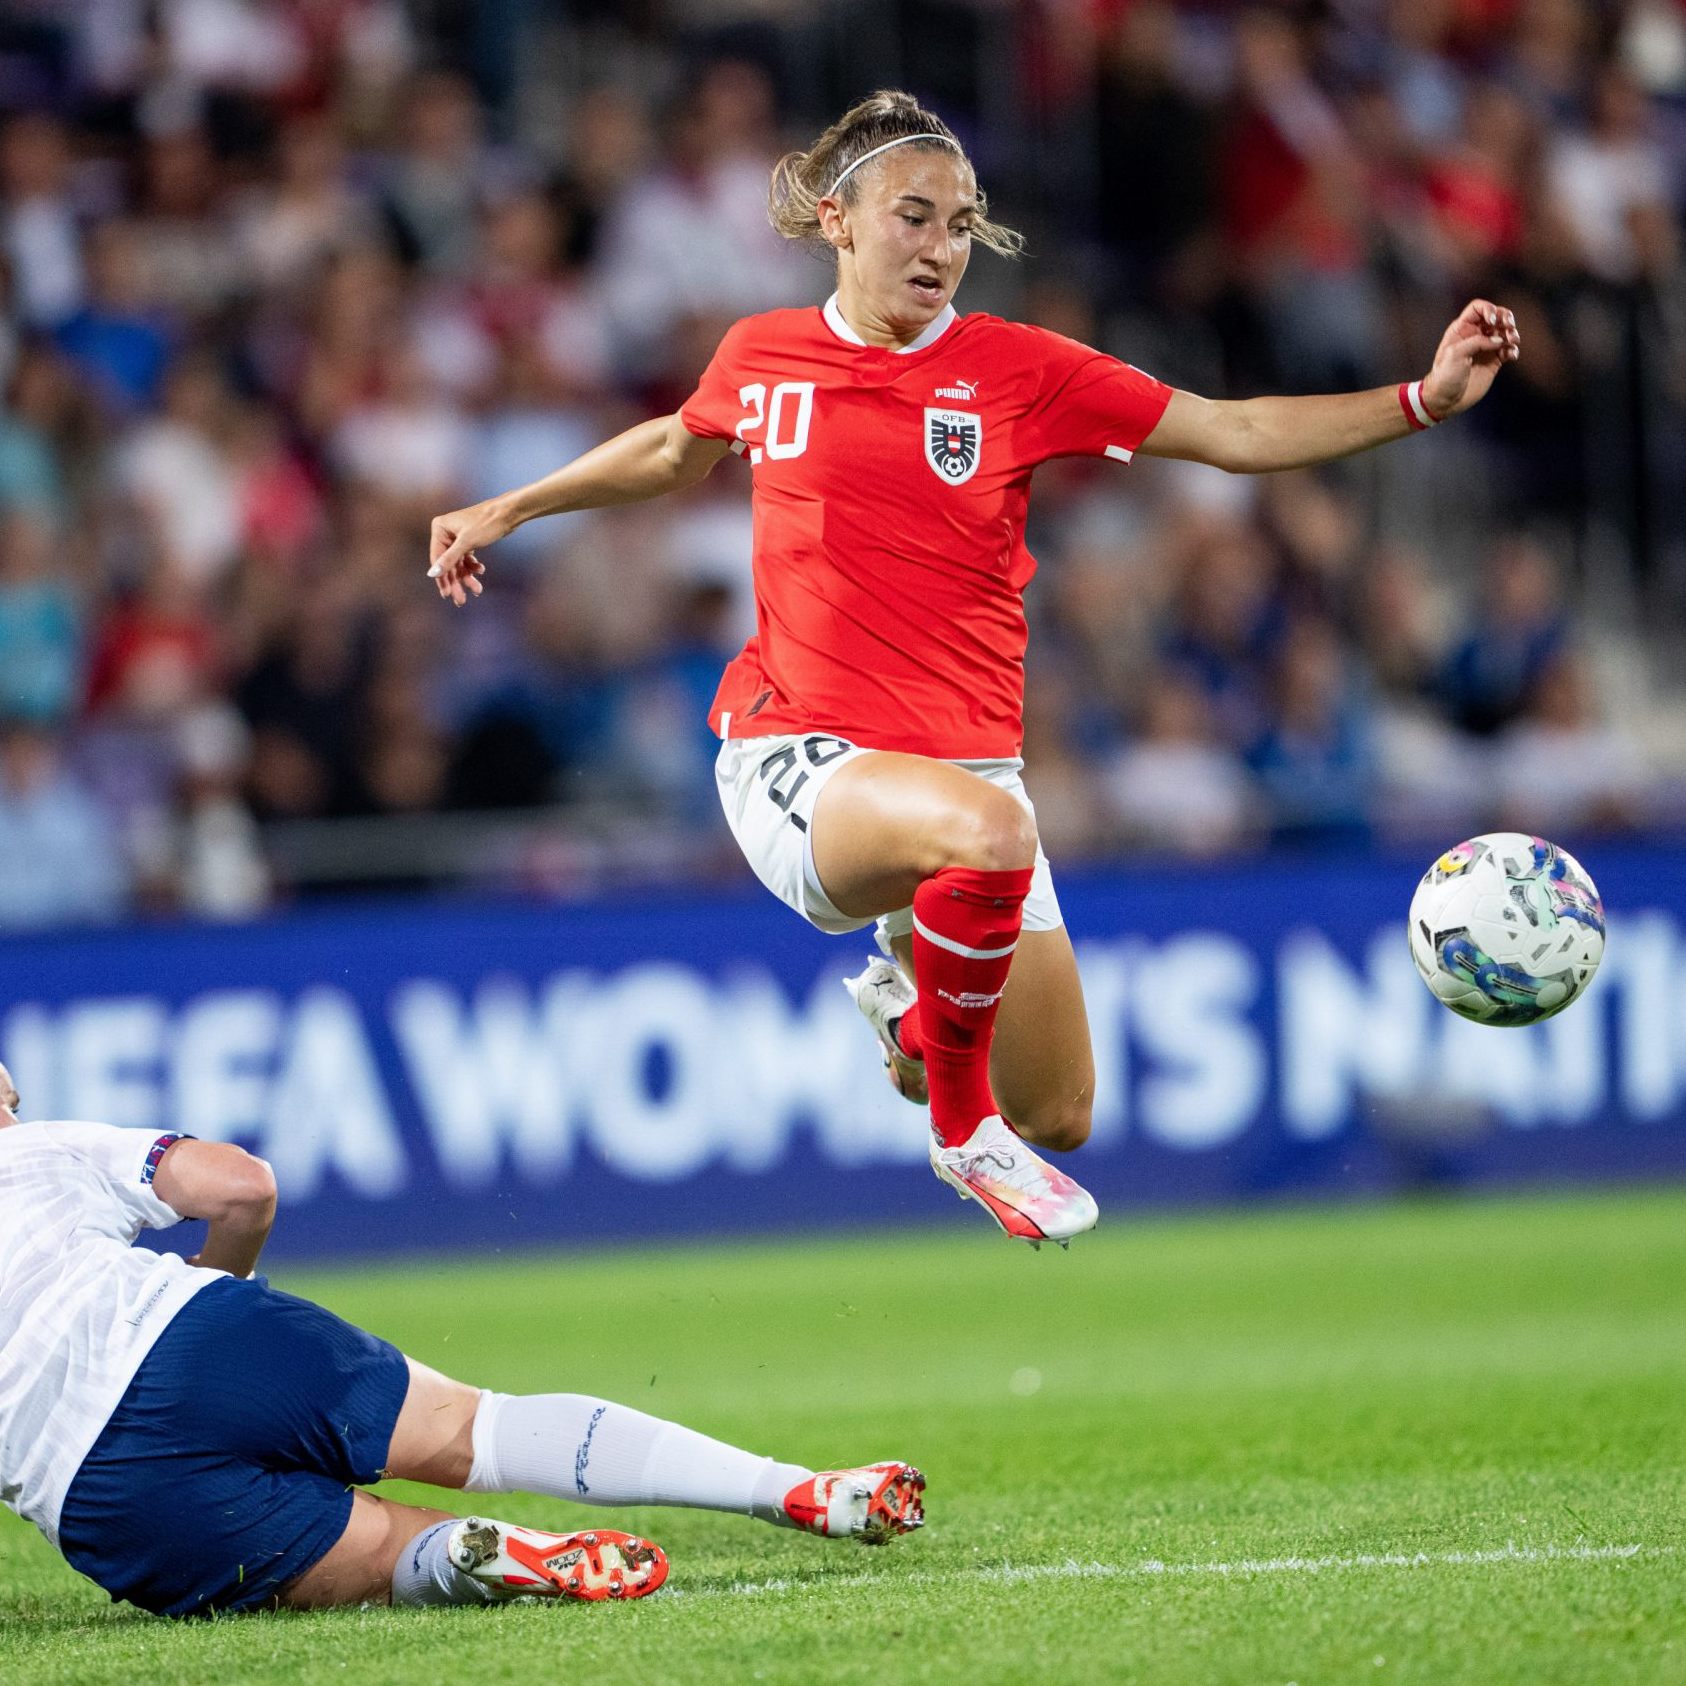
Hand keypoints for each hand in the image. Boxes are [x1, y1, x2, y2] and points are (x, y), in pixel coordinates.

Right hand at [427, 498, 510, 606]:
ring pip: (459, 563)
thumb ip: (449, 559)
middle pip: (448, 563)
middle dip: (456, 582)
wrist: (508, 513)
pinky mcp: (469, 541)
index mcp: (439, 528)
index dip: (442, 578)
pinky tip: (481, 571)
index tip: (447, 594)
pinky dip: (473, 567)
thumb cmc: (486, 523)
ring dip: (467, 577)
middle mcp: (446, 532)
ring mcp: (457, 537)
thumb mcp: (467, 543)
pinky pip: (467, 559)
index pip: (437, 559)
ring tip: (477, 590)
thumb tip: (432, 574)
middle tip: (461, 600)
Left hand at [1421, 298, 1519, 419]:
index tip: (1492, 321)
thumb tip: (1500, 340)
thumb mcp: (1456, 354)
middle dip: (1506, 318)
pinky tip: (1510, 356)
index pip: (1478, 308)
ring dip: (1512, 334)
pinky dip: (1513, 350)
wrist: (1446, 400)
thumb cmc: (1445, 376)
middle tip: (1509, 327)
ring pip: (1505, 332)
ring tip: (1512, 341)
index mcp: (1461, 329)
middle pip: (1496, 316)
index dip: (1489, 309)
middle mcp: (1475, 335)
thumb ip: (1478, 342)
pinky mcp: (1494, 361)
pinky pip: (1508, 350)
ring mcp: (1485, 348)